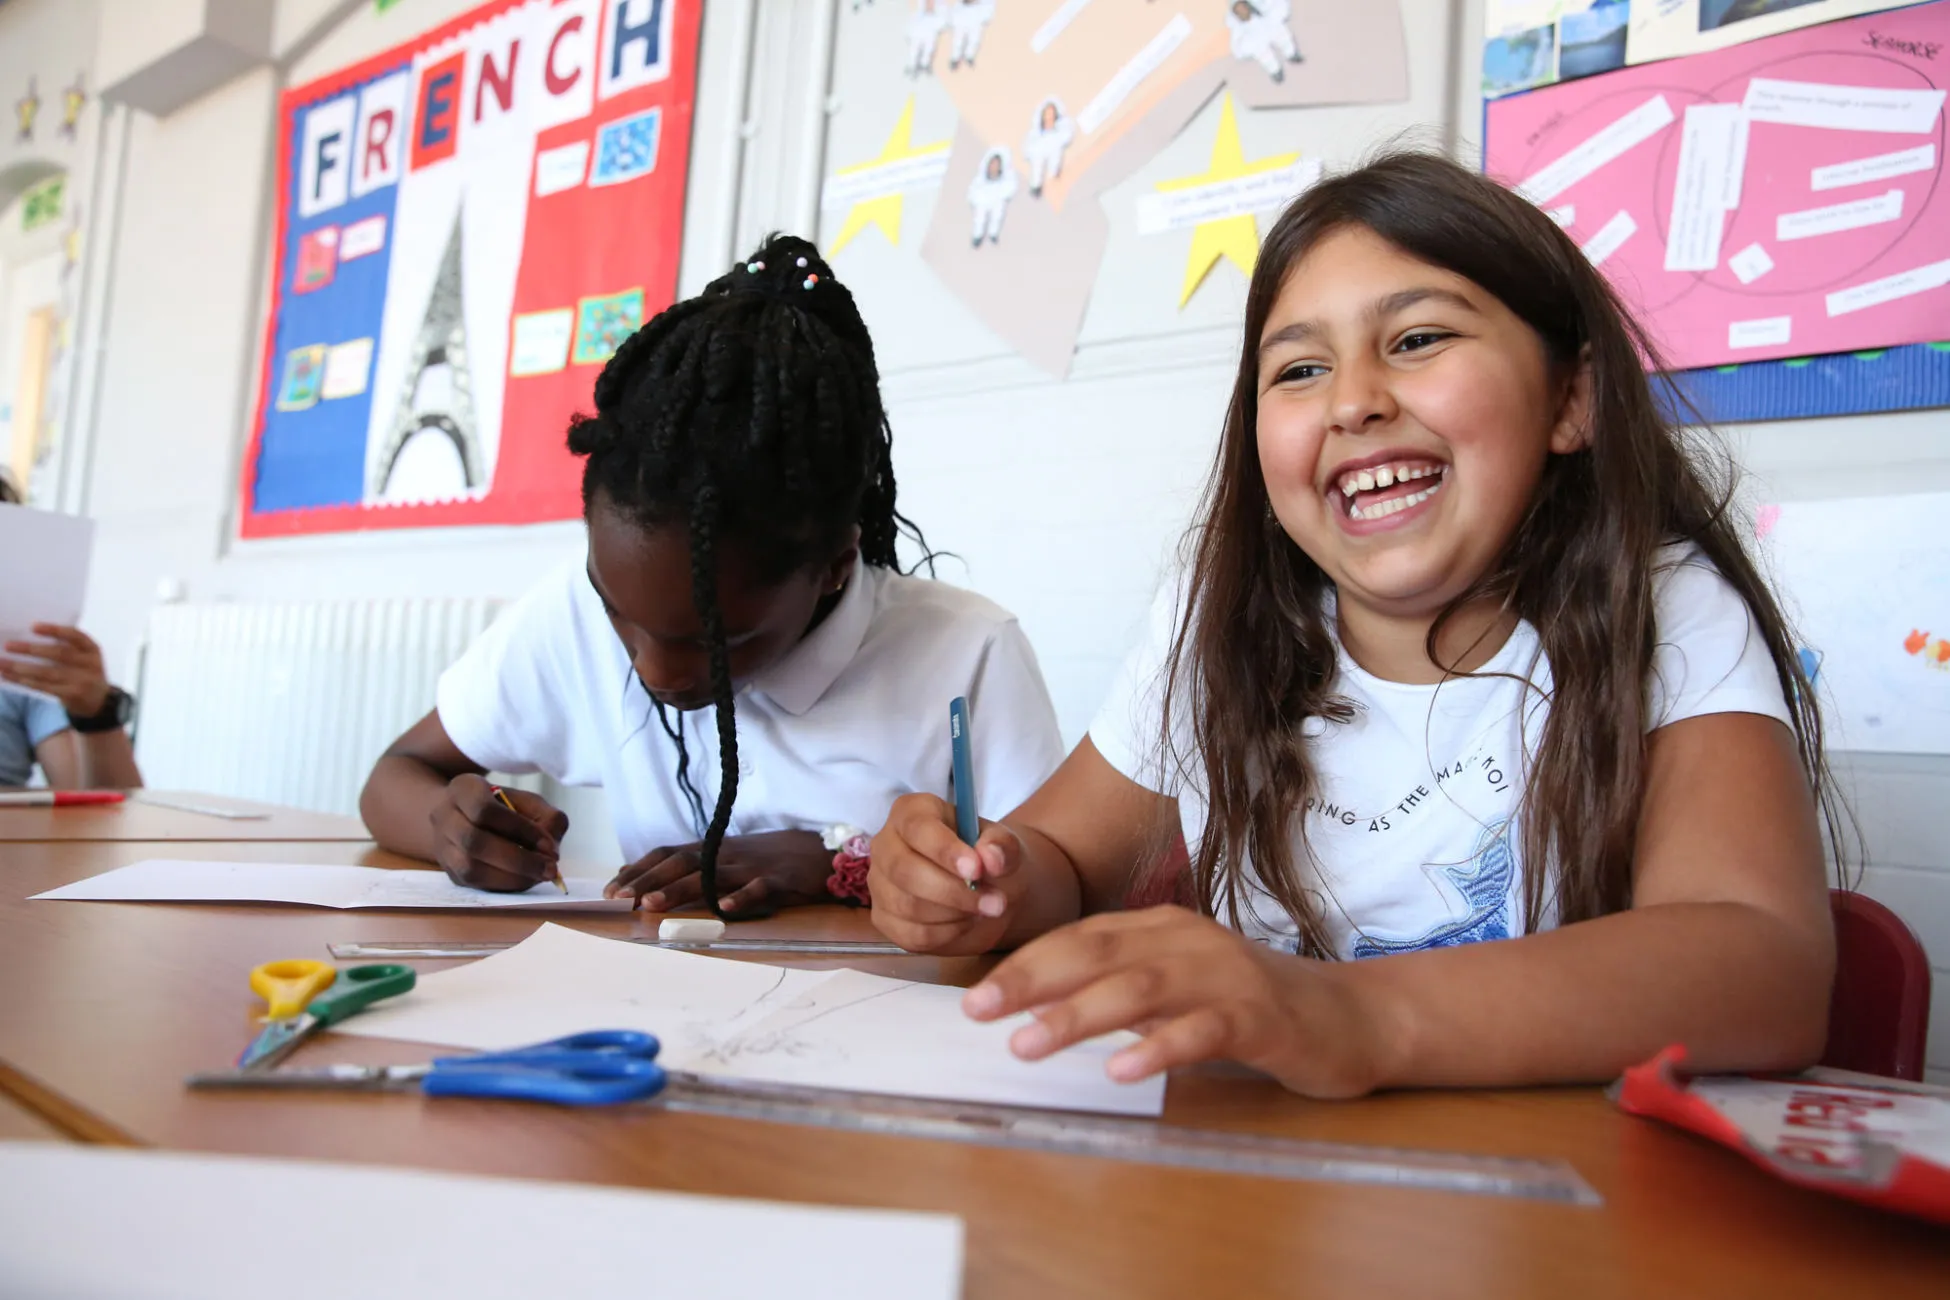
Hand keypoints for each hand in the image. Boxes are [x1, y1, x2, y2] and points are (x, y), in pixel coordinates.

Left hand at [1, 624, 111, 716]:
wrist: (99, 701)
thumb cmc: (82, 672)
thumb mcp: (84, 657)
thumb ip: (66, 647)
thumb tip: (26, 639)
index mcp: (92, 649)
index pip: (75, 635)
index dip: (55, 630)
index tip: (33, 626)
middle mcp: (90, 664)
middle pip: (59, 654)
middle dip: (31, 649)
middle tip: (8, 645)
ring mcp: (82, 681)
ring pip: (47, 673)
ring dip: (21, 667)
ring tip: (2, 662)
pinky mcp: (72, 695)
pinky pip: (43, 687)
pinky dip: (24, 681)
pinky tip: (10, 676)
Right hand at [430, 774, 567, 891]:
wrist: (463, 817)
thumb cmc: (502, 806)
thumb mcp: (526, 800)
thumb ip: (545, 817)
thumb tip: (550, 849)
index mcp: (463, 789)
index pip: (484, 809)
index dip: (519, 829)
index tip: (548, 844)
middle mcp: (444, 817)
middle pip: (474, 842)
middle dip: (518, 860)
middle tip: (550, 868)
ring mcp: (442, 846)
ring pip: (470, 868)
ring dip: (511, 876)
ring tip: (539, 875)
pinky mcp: (449, 871)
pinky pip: (474, 884)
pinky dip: (504, 885)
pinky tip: (525, 880)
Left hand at [605, 829, 833, 915]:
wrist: (818, 850)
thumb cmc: (766, 860)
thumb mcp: (725, 860)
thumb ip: (690, 870)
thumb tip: (642, 881)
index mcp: (711, 850)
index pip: (667, 854)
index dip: (639, 869)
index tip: (611, 889)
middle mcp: (725, 855)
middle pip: (681, 862)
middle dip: (648, 880)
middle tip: (622, 899)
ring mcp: (751, 866)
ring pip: (711, 876)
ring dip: (680, 889)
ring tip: (653, 904)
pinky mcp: (780, 879)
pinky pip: (760, 888)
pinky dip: (743, 898)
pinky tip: (726, 909)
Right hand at [868, 792, 1020, 954]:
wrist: (982, 888)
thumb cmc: (984, 855)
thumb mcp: (1001, 843)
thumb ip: (1001, 845)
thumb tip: (991, 858)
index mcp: (911, 813)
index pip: (918, 828)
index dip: (945, 850)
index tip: (976, 870)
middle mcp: (886, 845)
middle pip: (906, 871)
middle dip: (954, 892)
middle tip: (996, 903)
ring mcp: (880, 884)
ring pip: (908, 906)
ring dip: (955, 914)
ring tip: (985, 909)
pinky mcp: (884, 919)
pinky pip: (911, 934)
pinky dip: (946, 934)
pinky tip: (966, 922)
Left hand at [959, 906, 1396, 1098]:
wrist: (1349, 1017)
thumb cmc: (1251, 1006)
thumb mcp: (1179, 987)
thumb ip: (1123, 990)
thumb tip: (1042, 1009)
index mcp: (1163, 929)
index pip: (1080, 939)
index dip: (1026, 965)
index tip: (977, 994)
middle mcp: (1188, 941)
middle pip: (1097, 955)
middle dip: (1032, 982)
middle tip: (980, 1011)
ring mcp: (1224, 976)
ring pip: (1139, 988)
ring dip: (1078, 1016)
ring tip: (1029, 1044)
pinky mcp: (1258, 1017)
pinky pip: (1200, 1030)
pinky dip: (1157, 1047)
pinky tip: (1121, 1069)